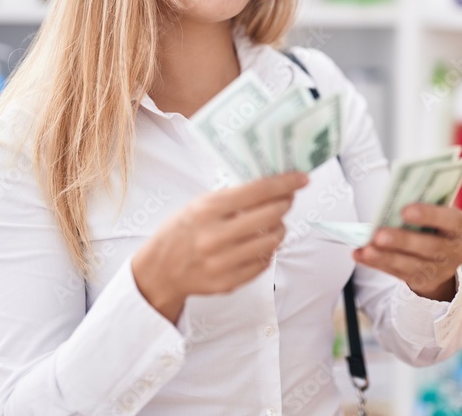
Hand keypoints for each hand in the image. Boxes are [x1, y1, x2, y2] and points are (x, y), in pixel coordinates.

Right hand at [132, 171, 308, 322]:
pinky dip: (268, 250)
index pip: (257, 191)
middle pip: (270, 216)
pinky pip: (263, 263)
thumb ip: (233, 197)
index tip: (301, 178)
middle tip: (287, 199)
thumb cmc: (182, 231)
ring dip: (280, 228)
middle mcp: (214, 237)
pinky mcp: (228, 282)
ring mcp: (222, 263)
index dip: (284, 183)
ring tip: (274, 222)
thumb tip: (273, 185)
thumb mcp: (198, 204)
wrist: (159, 270)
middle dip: (285, 204)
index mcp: (206, 210)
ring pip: (272, 242)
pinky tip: (261, 243)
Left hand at [353, 203, 461, 301]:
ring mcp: (441, 270)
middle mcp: (456, 251)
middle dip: (403, 240)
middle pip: (431, 247)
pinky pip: (398, 273)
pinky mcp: (424, 282)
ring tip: (366, 248)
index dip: (430, 215)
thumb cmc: (433, 224)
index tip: (405, 210)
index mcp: (461, 226)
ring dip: (386, 257)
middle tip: (379, 234)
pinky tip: (361, 254)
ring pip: (413, 265)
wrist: (442, 255)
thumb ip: (420, 208)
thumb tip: (390, 205)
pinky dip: (377, 263)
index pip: (451, 220)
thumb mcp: (435, 214)